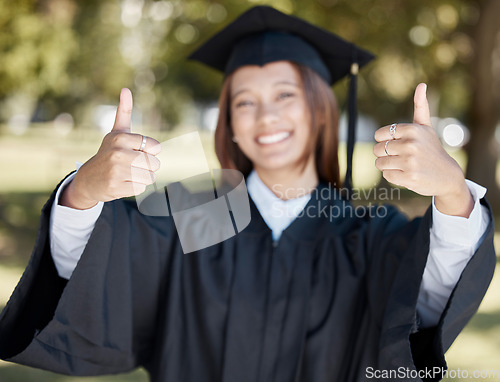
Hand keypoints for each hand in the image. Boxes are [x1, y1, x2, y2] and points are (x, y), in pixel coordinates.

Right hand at [60, 88, 160, 208]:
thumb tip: (126, 89)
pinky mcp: (116, 187)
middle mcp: (117, 153)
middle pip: (155, 164)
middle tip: (132, 165)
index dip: (150, 152)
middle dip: (148, 167)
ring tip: (128, 174)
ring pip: (150, 177)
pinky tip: (122, 183)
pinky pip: (141, 188)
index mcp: (120, 138)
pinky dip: (135, 187)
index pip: (156, 147)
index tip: (137, 151)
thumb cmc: (108, 153)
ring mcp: (116, 171)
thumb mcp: (116, 132)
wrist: (88, 179)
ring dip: (143, 178)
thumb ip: (124, 112)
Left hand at [373, 83, 472, 216]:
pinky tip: (406, 174)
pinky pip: (386, 176)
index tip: (398, 144)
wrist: (447, 175)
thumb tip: (422, 84)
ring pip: (379, 163)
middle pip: (377, 149)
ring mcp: (410, 162)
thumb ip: (421, 107)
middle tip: (401, 157)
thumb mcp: (426, 127)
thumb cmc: (432, 149)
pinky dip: (393, 176)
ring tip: (403, 165)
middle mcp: (411, 144)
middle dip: (384, 154)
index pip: (379, 135)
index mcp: (412, 130)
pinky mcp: (409, 177)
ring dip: (387, 166)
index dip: (385, 141)